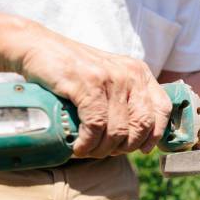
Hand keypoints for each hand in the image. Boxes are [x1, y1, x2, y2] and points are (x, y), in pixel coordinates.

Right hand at [17, 20, 171, 157]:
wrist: (37, 47)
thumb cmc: (74, 70)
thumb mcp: (110, 79)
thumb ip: (127, 98)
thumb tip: (141, 136)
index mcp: (140, 73)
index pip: (162, 109)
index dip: (156, 135)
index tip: (142, 149)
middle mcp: (130, 74)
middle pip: (142, 125)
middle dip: (126, 147)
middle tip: (108, 151)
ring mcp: (110, 79)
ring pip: (118, 131)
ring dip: (103, 150)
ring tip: (89, 151)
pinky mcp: (88, 84)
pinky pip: (96, 126)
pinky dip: (87, 143)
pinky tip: (79, 147)